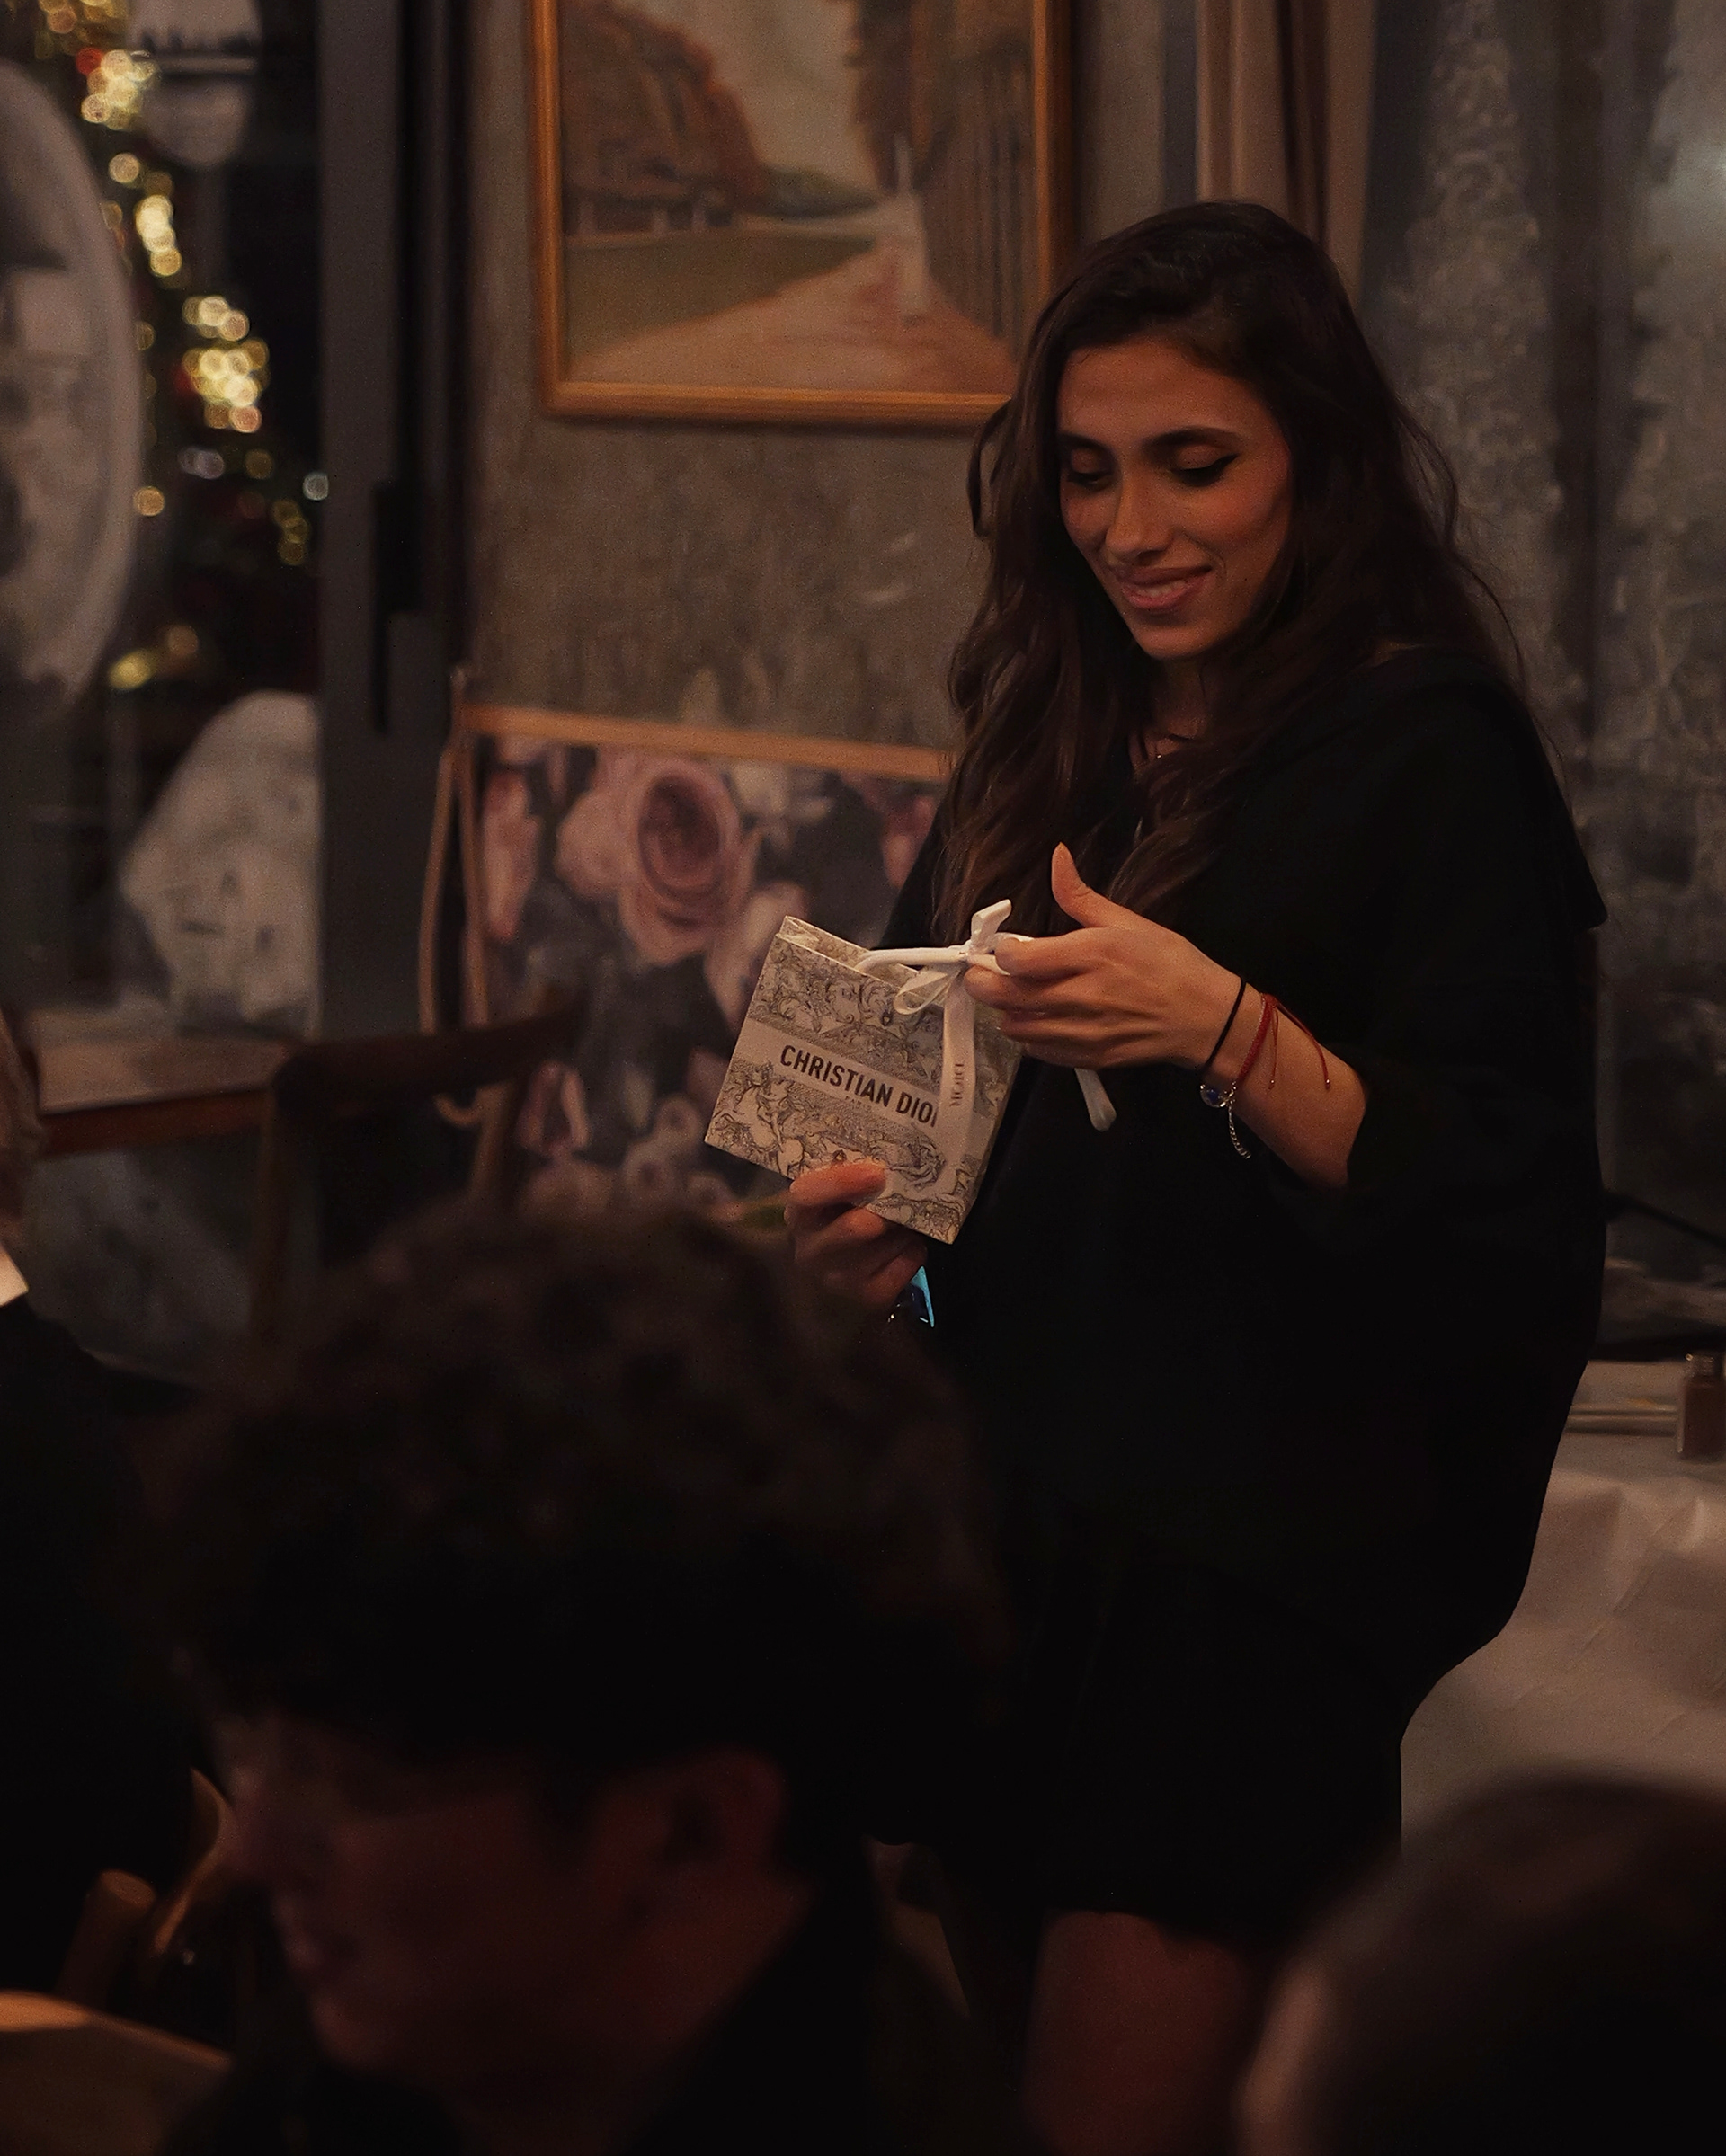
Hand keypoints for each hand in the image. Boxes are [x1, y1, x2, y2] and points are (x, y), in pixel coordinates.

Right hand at [784, 1160, 927, 1312]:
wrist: (834, 1294)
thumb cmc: (835, 1229)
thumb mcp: (828, 1204)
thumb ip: (843, 1181)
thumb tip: (884, 1156)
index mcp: (799, 1217)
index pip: (807, 1196)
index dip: (841, 1181)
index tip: (876, 1172)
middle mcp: (812, 1252)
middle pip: (856, 1227)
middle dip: (886, 1209)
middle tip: (903, 1195)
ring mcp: (840, 1280)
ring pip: (891, 1241)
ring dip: (904, 1227)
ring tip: (900, 1222)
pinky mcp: (872, 1298)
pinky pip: (909, 1261)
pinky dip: (913, 1249)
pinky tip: (901, 1247)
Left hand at [964, 844, 1240, 1069]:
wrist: (1206, 1017)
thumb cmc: (1170, 964)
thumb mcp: (1127, 921)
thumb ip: (1080, 895)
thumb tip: (1057, 856)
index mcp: (1089, 954)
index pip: (1015, 960)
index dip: (998, 954)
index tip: (1001, 950)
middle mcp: (1080, 995)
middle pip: (1004, 996)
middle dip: (983, 984)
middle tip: (984, 975)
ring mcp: (1083, 1031)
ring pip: (1015, 1027)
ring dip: (1007, 1011)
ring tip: (1019, 997)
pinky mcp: (1088, 1057)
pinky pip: (1039, 1050)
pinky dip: (1031, 1036)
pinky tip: (1044, 1020)